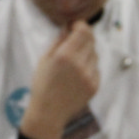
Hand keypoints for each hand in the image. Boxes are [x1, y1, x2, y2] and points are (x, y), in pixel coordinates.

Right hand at [20, 21, 98, 138]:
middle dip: (84, 37)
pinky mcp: (95, 86)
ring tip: (74, 61)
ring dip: (87, 52)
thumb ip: (58, 42)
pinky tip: (77, 75)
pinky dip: (89, 67)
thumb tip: (67, 28)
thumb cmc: (42, 85)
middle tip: (75, 40)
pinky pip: (96, 69)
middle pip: (91, 40)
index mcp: (65, 56)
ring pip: (95, 54)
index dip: (81, 25)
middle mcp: (80, 64)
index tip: (75, 26)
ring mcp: (90, 76)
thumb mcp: (44, 60)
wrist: (48, 113)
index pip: (83, 31)